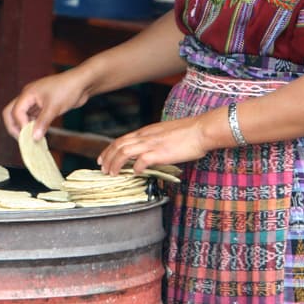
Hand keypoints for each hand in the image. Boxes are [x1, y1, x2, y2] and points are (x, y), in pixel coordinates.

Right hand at [0, 68, 93, 139]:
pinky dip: (33, 126)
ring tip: (32, 140)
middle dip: (14, 127)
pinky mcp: (43, 106)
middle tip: (23, 140)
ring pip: (21, 116)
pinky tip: (38, 134)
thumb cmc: (68, 90)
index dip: (20, 125)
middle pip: (11, 113)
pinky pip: (32, 117)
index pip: (15, 112)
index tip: (30, 136)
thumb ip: (42, 123)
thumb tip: (34, 138)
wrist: (82, 83)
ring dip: (24, 127)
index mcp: (28, 93)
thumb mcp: (54, 107)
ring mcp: (35, 101)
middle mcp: (28, 97)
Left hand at [97, 113, 211, 174]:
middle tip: (102, 168)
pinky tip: (135, 173)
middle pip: (118, 145)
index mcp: (146, 132)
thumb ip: (155, 142)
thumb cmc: (188, 133)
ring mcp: (152, 144)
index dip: (109, 150)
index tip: (104, 158)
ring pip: (124, 152)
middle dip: (107, 157)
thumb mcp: (165, 134)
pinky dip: (135, 168)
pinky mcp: (160, 152)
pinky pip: (142, 160)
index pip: (121, 140)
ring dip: (115, 164)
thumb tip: (149, 153)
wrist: (201, 129)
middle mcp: (145, 136)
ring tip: (112, 173)